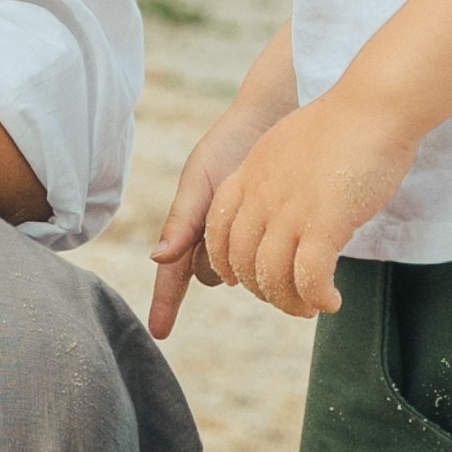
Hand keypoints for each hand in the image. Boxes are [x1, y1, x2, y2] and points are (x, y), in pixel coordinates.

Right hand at [149, 99, 276, 338]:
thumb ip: (183, 219)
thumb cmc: (230, 145)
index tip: (160, 333)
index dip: (166, 303)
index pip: (174, 274)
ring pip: (241, 271)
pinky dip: (274, 254)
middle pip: (212, 273)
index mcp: (192, 224)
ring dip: (254, 263)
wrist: (275, 118)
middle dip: (226, 266)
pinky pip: (267, 258)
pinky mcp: (273, 233)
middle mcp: (215, 236)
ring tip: (273, 230)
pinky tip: (294, 241)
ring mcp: (244, 236)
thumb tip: (157, 258)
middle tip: (246, 235)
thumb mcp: (201, 178)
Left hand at [204, 85, 421, 319]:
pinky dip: (317, 297)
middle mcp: (261, 195)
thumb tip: (284, 200)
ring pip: (272, 275)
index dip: (224, 259)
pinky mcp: (324, 223)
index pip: (218, 227)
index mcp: (250, 174)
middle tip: (287, 299)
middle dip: (261, 288)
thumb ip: (278, 176)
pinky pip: (309, 277)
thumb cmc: (345, 123)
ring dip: (289, 301)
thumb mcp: (291, 145)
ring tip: (309, 307)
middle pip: (241, 260)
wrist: (373, 105)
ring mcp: (290, 210)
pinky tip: (330, 301)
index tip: (237, 278)